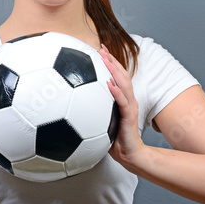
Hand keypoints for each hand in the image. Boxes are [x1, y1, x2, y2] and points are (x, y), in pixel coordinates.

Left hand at [100, 45, 144, 166]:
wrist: (129, 155)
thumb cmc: (114, 138)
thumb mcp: (102, 120)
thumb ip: (95, 109)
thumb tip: (74, 102)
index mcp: (122, 98)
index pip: (117, 76)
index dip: (110, 62)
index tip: (100, 50)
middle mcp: (128, 99)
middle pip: (122, 75)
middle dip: (112, 60)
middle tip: (101, 48)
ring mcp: (130, 107)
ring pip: (124, 84)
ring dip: (114, 70)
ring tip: (105, 59)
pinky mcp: (129, 117)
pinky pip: (123, 101)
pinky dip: (116, 91)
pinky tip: (108, 83)